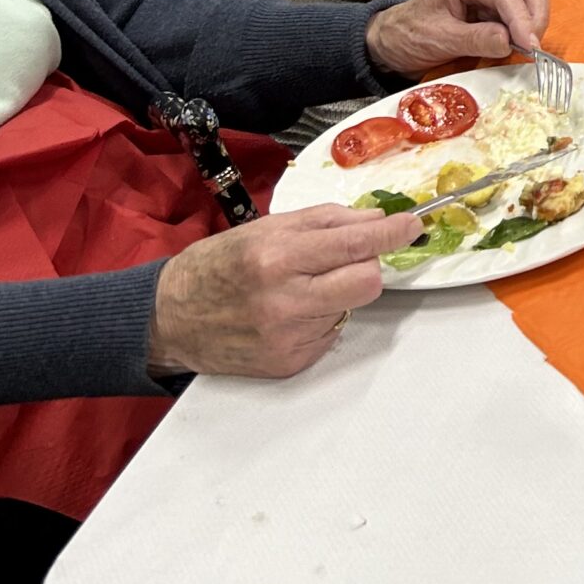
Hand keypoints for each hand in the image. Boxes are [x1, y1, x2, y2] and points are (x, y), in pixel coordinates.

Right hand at [147, 204, 422, 379]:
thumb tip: (375, 219)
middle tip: (343, 260)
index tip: (413, 225)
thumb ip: (325, 221)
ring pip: (351, 308)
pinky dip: (319, 321)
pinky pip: (330, 335)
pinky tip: (287, 315)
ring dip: (337, 294)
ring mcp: (288, 338)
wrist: (170, 319)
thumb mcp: (266, 227)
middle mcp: (285, 301)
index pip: (356, 244)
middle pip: (368, 282)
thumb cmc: (217, 266)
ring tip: (299, 290)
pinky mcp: (289, 364)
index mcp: (278, 257)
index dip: (392, 233)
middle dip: (365, 266)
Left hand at [366, 0, 549, 74]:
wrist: (397, 40)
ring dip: (533, 22)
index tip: (530, 46)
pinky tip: (517, 45)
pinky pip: (523, 9)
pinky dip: (526, 28)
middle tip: (532, 48)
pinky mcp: (497, 2)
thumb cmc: (411, 35)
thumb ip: (476, 39)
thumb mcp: (440, 39)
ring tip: (523, 48)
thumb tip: (509, 42)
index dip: (522, 18)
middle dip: (535, 16)